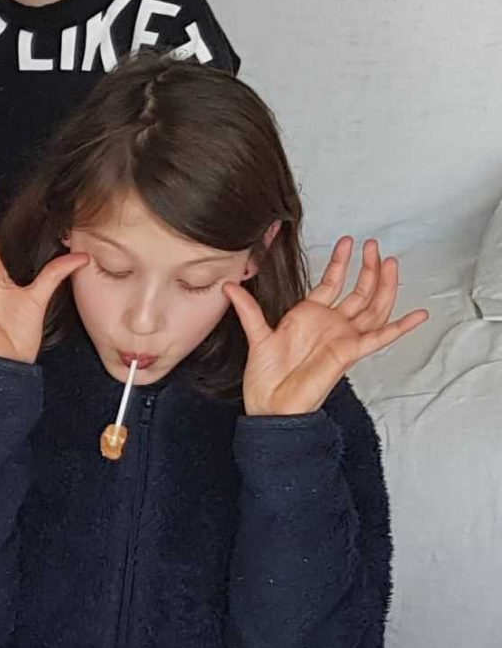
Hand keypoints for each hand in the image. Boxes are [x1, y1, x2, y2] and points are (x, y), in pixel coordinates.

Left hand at [231, 236, 427, 417]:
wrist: (271, 405)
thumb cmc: (266, 377)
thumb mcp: (257, 336)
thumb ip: (248, 309)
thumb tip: (228, 287)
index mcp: (310, 317)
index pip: (332, 283)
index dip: (341, 262)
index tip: (349, 242)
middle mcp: (331, 325)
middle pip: (359, 291)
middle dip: (368, 268)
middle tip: (374, 245)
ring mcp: (344, 338)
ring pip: (373, 307)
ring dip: (384, 286)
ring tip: (391, 263)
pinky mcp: (350, 352)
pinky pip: (381, 337)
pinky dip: (401, 327)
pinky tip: (419, 315)